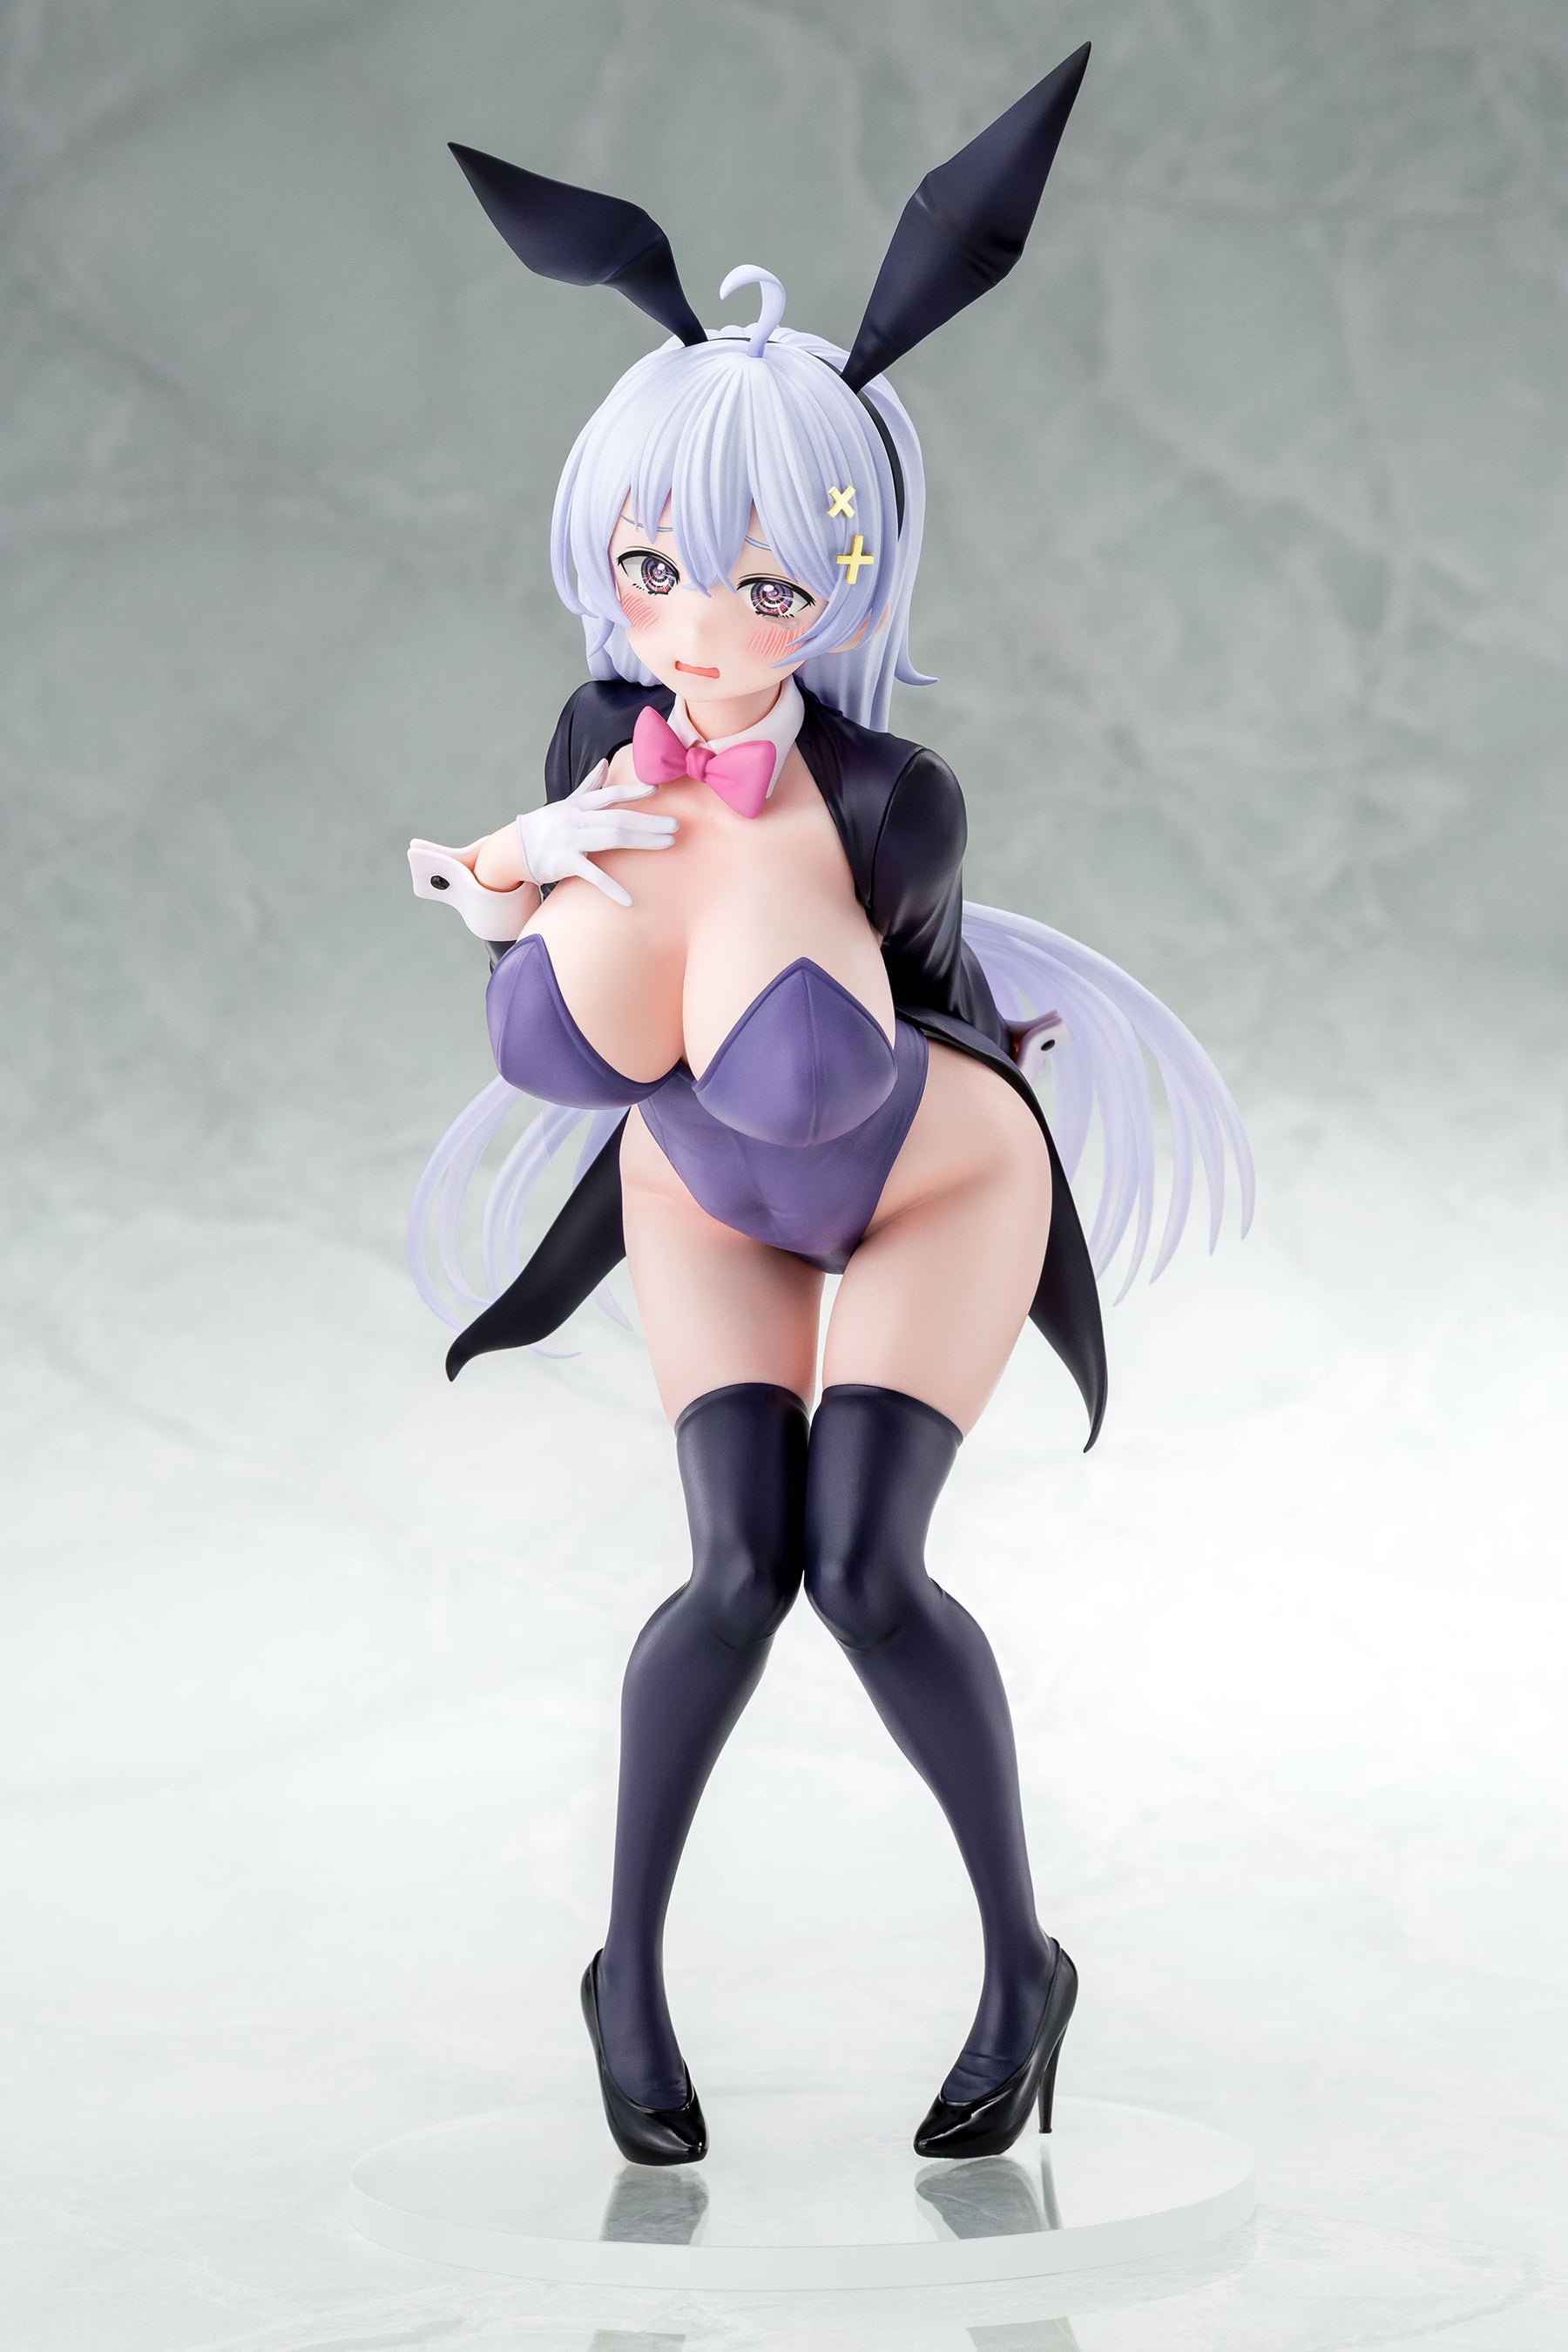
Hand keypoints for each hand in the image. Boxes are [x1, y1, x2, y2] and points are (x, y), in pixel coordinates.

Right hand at [515, 758, 678, 908]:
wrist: (514, 848)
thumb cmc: (546, 825)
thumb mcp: (566, 804)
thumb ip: (588, 786)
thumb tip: (605, 763)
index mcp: (578, 805)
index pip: (610, 795)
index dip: (634, 792)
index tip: (657, 791)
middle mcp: (576, 819)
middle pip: (619, 817)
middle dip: (650, 821)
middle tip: (676, 825)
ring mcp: (571, 841)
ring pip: (613, 838)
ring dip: (644, 841)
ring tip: (668, 843)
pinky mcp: (565, 864)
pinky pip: (593, 876)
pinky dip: (612, 888)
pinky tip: (630, 900)